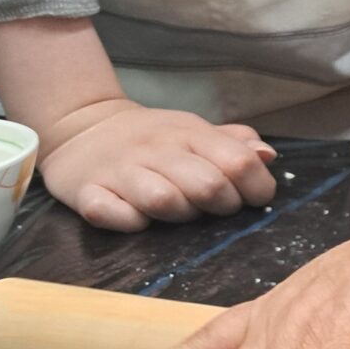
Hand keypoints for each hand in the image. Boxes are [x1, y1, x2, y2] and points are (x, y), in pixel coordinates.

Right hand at [39, 99, 276, 231]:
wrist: (82, 127)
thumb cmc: (153, 138)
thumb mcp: (196, 131)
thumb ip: (235, 144)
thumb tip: (268, 156)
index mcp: (191, 133)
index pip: (240, 161)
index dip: (258, 188)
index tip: (252, 198)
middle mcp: (157, 149)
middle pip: (208, 186)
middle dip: (222, 206)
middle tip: (214, 207)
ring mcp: (120, 170)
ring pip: (163, 201)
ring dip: (178, 216)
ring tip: (175, 211)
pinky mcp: (86, 191)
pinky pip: (111, 213)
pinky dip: (128, 221)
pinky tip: (134, 215)